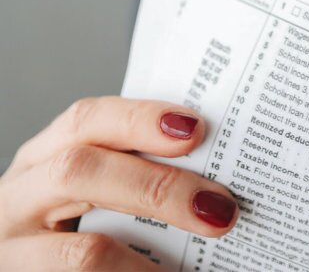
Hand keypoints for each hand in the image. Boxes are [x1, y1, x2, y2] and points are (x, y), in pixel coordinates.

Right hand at [0, 97, 238, 269]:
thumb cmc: (73, 233)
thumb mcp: (95, 193)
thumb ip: (137, 175)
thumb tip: (217, 184)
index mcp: (42, 158)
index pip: (86, 120)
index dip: (140, 120)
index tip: (195, 128)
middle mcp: (17, 198)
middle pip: (79, 172)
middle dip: (158, 186)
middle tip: (219, 207)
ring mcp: (12, 250)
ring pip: (82, 251)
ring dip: (153, 261)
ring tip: (204, 248)